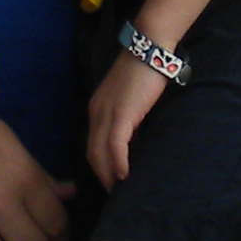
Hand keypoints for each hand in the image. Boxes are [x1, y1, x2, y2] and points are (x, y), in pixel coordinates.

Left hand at [85, 59, 167, 187]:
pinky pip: (115, 145)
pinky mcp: (121, 114)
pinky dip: (118, 163)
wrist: (148, 48)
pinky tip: (125, 176)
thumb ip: (128, 116)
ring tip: (118, 191)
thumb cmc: (144, 71)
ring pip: (100, 152)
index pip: (92, 144)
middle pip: (92, 152)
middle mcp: (96, 113)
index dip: (99, 165)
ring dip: (108, 175)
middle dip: (101, 175)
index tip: (109, 180)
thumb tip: (134, 139)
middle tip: (113, 193)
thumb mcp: (130, 98)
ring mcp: (107, 113)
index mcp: (97, 109)